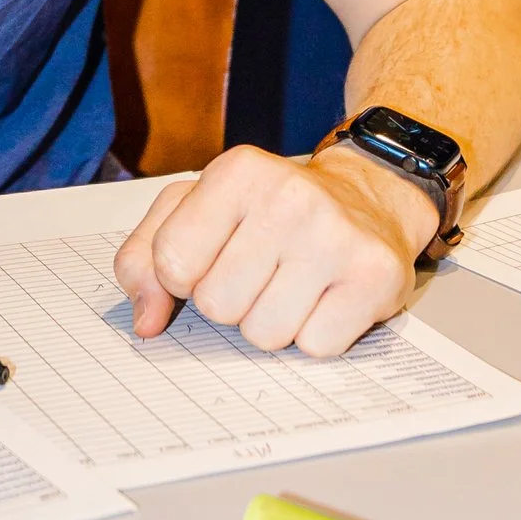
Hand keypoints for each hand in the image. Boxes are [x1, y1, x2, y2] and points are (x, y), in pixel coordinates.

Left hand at [116, 144, 428, 357]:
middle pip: (217, 305)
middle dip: (232, 301)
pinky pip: (315, 347)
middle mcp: (290, 198)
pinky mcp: (375, 277)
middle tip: (261, 270)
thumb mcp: (195, 210)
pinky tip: (326, 297)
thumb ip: (145, 259)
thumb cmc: (269, 210)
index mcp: (238, 172)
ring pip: (264, 335)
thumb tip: (146, 322)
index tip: (212, 257)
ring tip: (294, 284)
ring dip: (273, 321)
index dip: (185, 277)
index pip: (171, 264)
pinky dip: (315, 334)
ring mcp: (337, 238)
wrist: (368, 196)